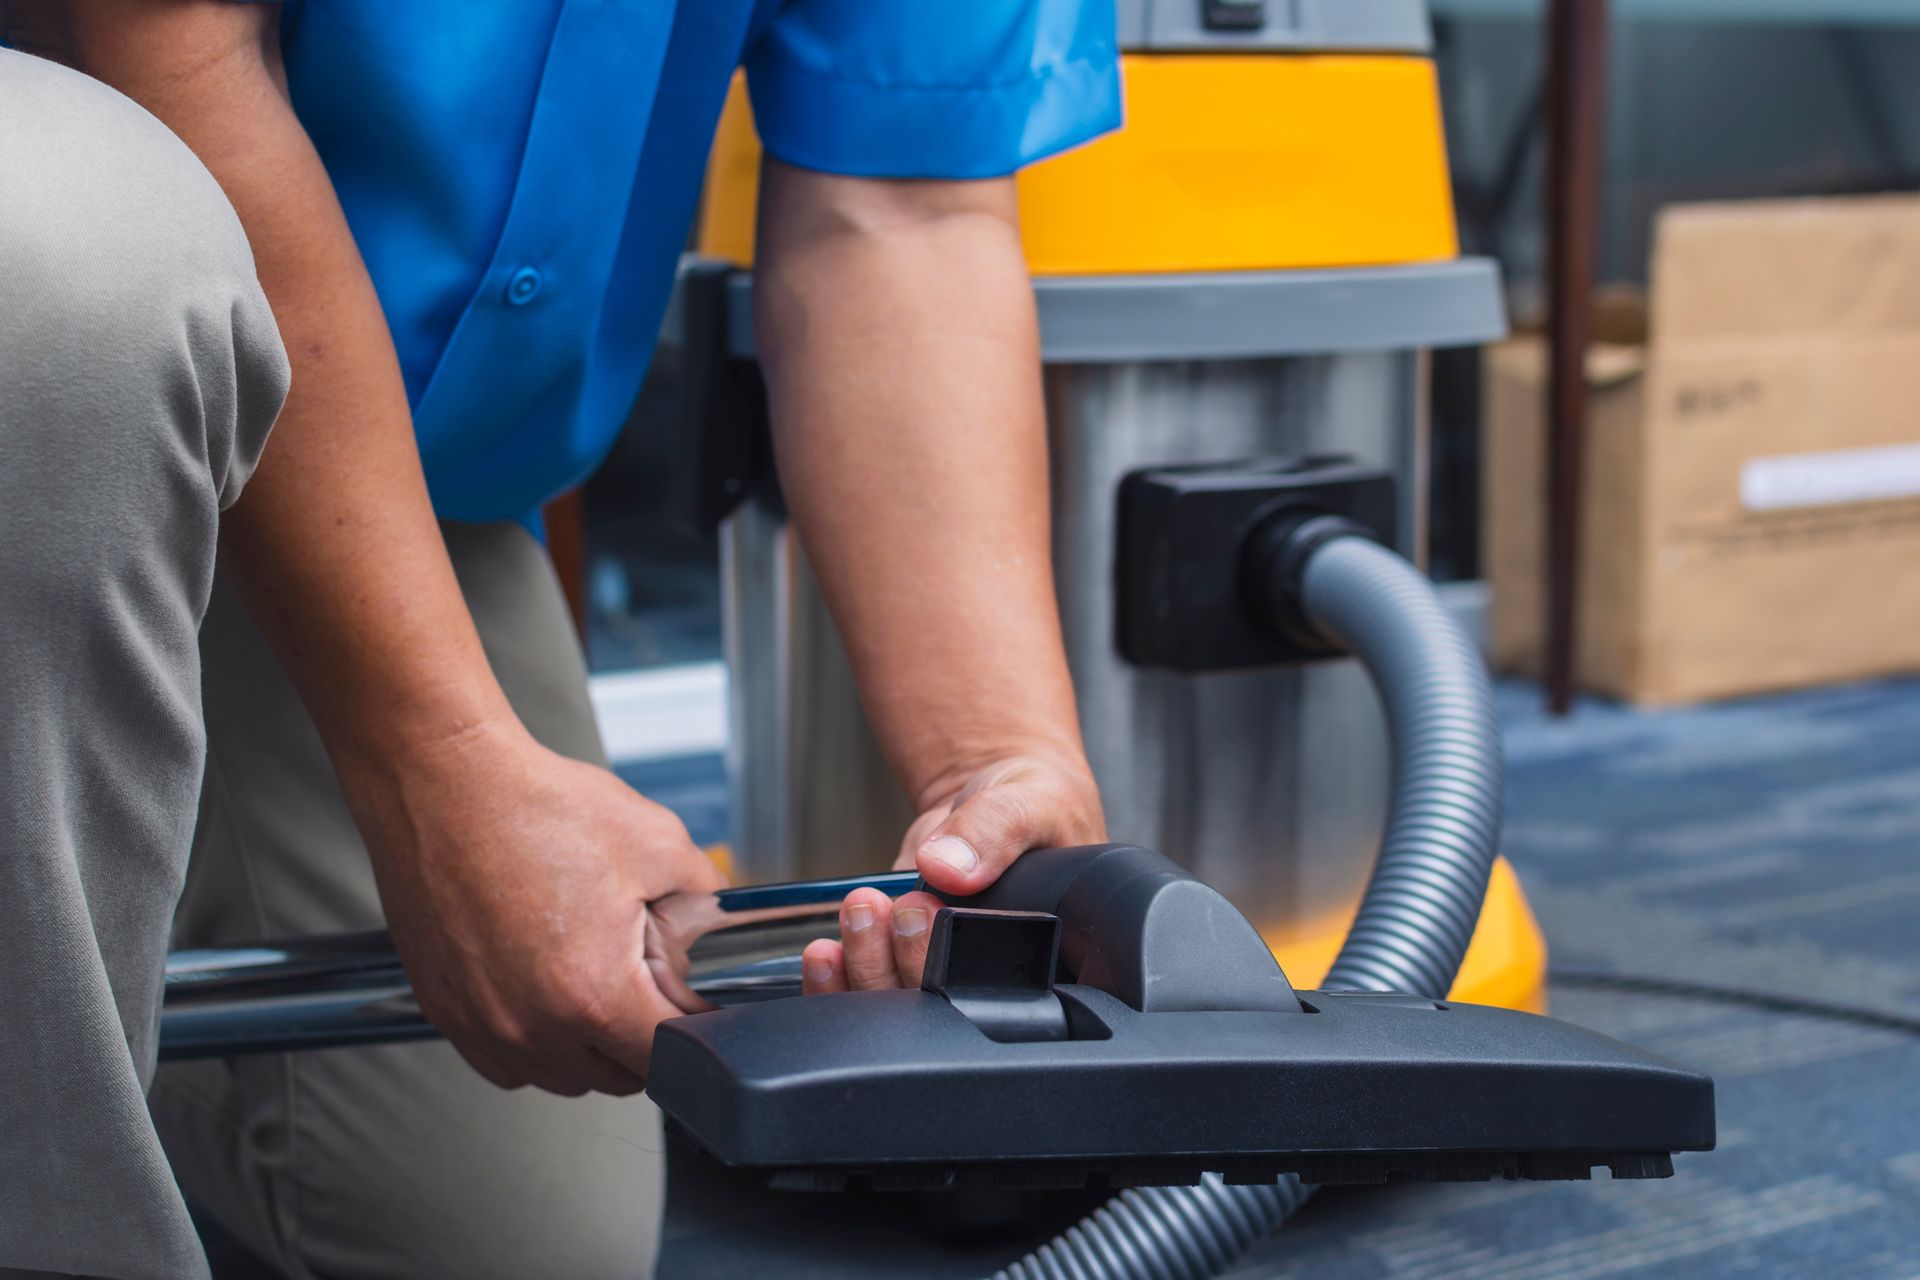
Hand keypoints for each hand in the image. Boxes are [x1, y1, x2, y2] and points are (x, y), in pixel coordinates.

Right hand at [338, 717, 726, 1096]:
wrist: (443, 782)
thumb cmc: (536, 806)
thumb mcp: (657, 841)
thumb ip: (706, 899)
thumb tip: (722, 930)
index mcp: (593, 995)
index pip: (668, 1059)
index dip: (697, 1034)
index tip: (697, 1006)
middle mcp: (532, 1026)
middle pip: (616, 1076)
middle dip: (644, 1038)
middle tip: (649, 982)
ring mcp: (482, 1025)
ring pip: (560, 1075)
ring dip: (588, 1047)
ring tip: (594, 980)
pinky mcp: (445, 1010)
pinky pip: (505, 1062)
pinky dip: (533, 1042)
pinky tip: (545, 990)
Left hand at [800, 748, 1103, 992]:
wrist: (989, 795)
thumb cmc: (1033, 805)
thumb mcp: (1031, 802)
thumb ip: (994, 830)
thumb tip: (945, 867)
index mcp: (1049, 963)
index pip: (1005, 1004)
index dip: (960, 975)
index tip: (931, 919)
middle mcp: (996, 983)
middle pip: (940, 1014)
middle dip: (906, 965)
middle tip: (900, 906)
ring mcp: (942, 975)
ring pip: (897, 1009)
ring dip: (867, 966)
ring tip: (863, 909)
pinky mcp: (900, 961)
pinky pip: (865, 993)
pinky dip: (837, 982)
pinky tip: (826, 953)